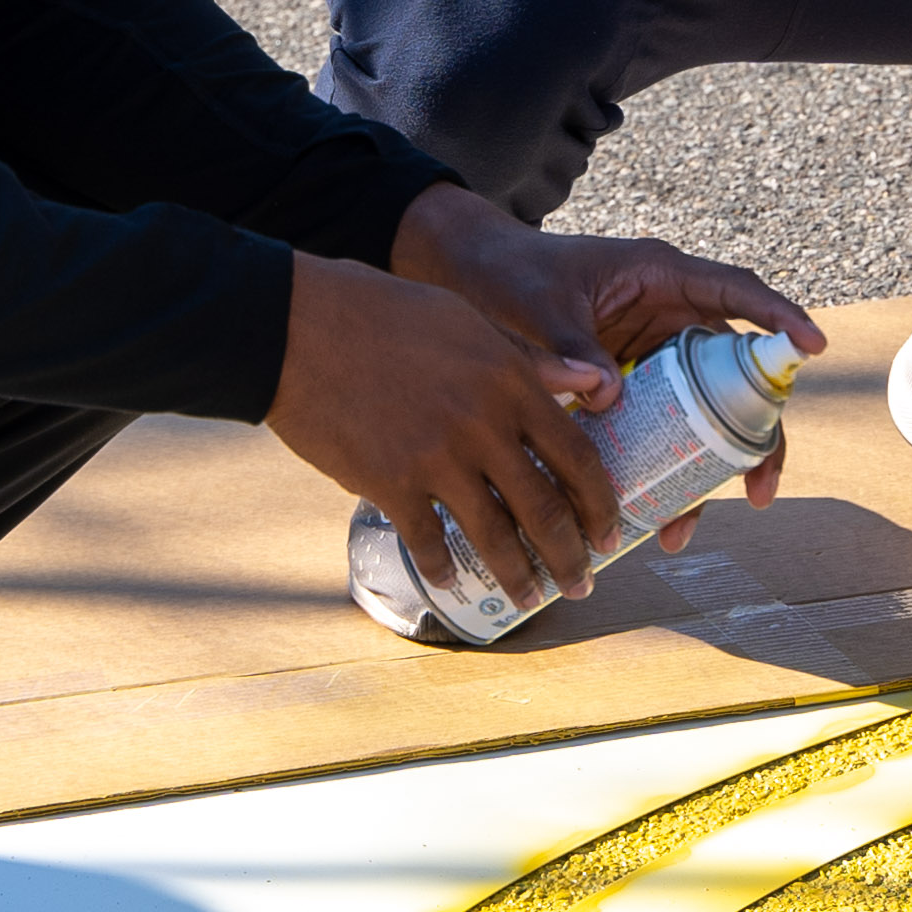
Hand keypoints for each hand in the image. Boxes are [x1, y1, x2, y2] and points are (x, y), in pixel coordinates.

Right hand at [270, 250, 623, 601]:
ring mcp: (437, 459)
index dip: (599, 502)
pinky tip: (452, 582)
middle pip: (544, 509)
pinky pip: (428, 541)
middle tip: (581, 583)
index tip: (610, 530)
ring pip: (494, 536)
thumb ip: (532, 361)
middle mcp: (483, 426)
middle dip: (570, 556)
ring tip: (531, 597)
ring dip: (518, 575)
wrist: (300, 325)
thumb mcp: (469, 322)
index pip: (577, 456)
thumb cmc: (385, 313)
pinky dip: (444, 568)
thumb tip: (594, 384)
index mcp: (510, 382)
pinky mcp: (390, 484)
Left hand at [389, 187, 828, 502]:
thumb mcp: (537, 305)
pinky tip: (648, 517)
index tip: (815, 346)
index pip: (736, 293)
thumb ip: (571, 346)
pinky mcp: (628, 387)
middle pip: (734, 375)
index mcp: (659, 277)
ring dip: (700, 472)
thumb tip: (608, 396)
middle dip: (752, 438)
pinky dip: (659, 471)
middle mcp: (667, 316)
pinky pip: (661, 431)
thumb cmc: (507, 273)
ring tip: (681, 532)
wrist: (464, 279)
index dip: (780, 317)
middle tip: (759, 491)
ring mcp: (651, 355)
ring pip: (701, 415)